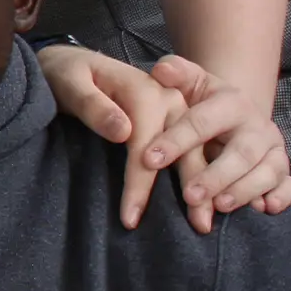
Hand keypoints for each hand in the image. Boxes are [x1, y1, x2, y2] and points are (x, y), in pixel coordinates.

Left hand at [38, 43, 210, 231]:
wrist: (76, 62)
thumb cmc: (68, 74)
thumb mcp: (69, 82)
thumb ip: (92, 105)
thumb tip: (122, 132)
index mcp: (145, 91)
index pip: (145, 147)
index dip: (139, 184)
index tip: (131, 217)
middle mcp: (171, 101)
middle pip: (186, 150)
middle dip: (194, 190)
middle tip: (198, 227)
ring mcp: (181, 112)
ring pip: (201, 154)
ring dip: (209, 189)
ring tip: (205, 224)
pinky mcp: (183, 123)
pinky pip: (204, 152)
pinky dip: (216, 177)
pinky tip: (221, 204)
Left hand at [138, 54, 290, 222]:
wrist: (235, 113)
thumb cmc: (203, 103)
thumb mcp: (190, 84)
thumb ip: (177, 74)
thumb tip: (161, 69)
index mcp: (231, 103)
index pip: (202, 122)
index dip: (176, 140)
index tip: (149, 159)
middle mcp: (257, 127)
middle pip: (242, 152)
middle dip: (216, 176)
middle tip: (190, 195)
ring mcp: (273, 150)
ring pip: (268, 171)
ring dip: (244, 190)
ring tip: (219, 206)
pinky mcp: (283, 171)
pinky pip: (290, 186)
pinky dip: (281, 198)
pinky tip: (263, 210)